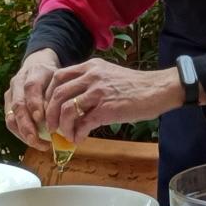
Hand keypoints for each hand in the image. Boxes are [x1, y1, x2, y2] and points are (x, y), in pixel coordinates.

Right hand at [3, 49, 59, 148]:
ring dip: (22, 133)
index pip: (31, 87)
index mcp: (34, 73)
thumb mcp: (59, 80)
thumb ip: (56, 95)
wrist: (37, 66)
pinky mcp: (7, 104)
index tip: (41, 119)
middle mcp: (17, 83)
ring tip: (37, 144)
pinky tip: (33, 141)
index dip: (35, 104)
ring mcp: (10, 94)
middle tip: (36, 140)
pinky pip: (10, 122)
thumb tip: (57, 118)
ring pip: (11, 116)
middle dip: (26, 125)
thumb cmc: (52, 77)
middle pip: (18, 105)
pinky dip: (20, 134)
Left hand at [45, 59, 183, 142]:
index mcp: (90, 67)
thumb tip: (73, 103)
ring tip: (66, 134)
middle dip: (50, 114)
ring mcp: (98, 92)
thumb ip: (89, 83)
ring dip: (62, 126)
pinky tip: (80, 138)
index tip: (48, 108)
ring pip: (67, 109)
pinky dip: (77, 134)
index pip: (58, 77)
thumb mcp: (108, 74)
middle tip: (52, 126)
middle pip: (57, 94)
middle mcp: (91, 76)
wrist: (158, 89)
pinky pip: (83, 123)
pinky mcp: (107, 109)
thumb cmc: (135, 85)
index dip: (48, 95)